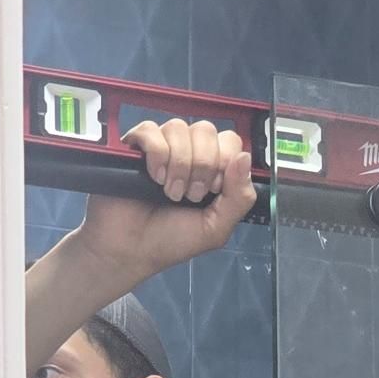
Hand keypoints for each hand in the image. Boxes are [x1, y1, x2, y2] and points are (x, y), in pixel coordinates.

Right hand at [73, 118, 256, 288]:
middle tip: (190, 195)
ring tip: (169, 192)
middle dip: (202, 166)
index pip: (230, 140)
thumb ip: (239, 198)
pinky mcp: (136, 144)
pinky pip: (151, 130)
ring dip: (178, 165)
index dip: (224, 162)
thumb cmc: (172, 240)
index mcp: (212, 169)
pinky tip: (153, 178)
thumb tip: (246, 157)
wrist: (132, 249)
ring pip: (180, 128)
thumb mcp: (216, 227)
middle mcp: (189, 152)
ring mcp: (162, 146)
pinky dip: (156, 155)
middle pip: (207, 130)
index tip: (213, 190)